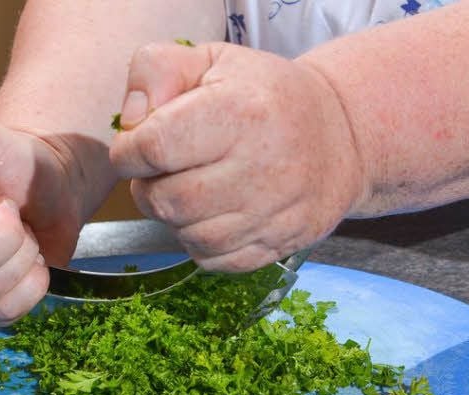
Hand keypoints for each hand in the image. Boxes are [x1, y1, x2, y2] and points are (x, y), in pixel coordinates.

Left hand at [109, 42, 364, 271]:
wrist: (339, 136)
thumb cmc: (262, 95)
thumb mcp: (210, 60)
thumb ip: (155, 71)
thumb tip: (131, 121)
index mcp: (240, 111)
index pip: (154, 147)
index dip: (128, 152)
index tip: (135, 146)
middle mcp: (262, 165)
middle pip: (166, 201)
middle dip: (147, 189)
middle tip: (160, 171)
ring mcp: (275, 212)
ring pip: (188, 236)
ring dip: (174, 218)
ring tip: (190, 189)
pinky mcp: (280, 244)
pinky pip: (214, 261)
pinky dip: (201, 243)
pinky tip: (214, 214)